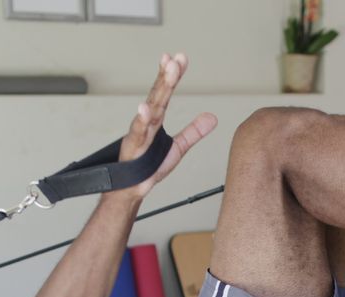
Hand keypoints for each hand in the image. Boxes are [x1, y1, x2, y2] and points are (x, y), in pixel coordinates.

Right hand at [115, 52, 217, 199]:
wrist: (131, 189)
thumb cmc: (148, 167)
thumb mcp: (178, 147)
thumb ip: (194, 131)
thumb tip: (213, 117)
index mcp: (156, 119)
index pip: (165, 93)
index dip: (172, 75)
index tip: (180, 58)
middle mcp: (146, 122)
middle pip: (158, 94)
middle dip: (167, 75)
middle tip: (175, 58)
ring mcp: (139, 133)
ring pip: (151, 107)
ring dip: (160, 88)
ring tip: (167, 70)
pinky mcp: (134, 147)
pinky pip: (138, 131)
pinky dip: (142, 119)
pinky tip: (146, 108)